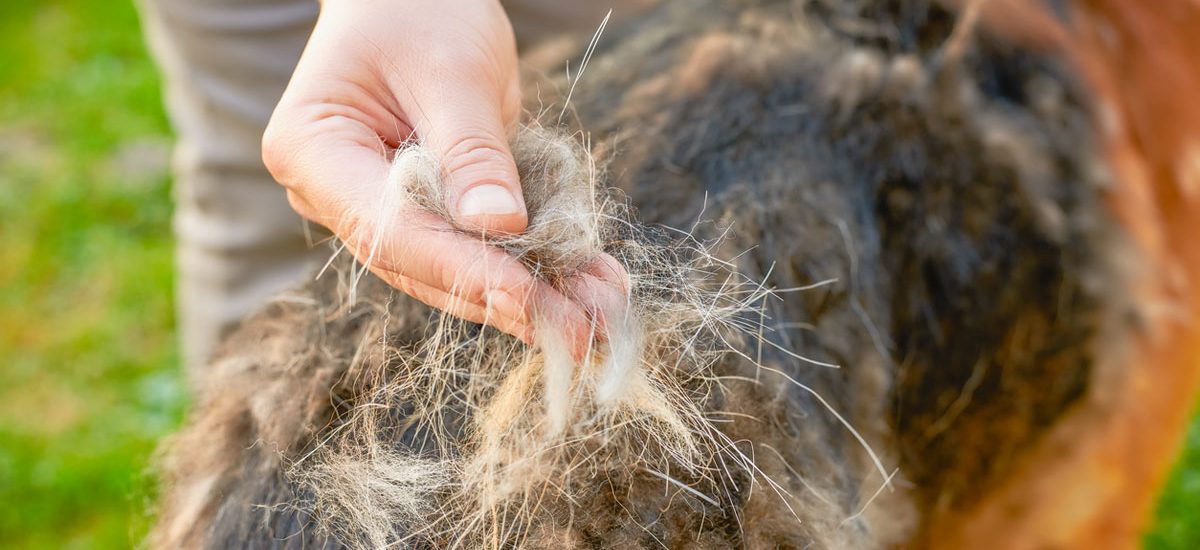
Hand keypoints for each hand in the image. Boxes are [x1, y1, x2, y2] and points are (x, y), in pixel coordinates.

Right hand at [262, 0, 621, 351]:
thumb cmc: (419, 9)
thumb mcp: (452, 69)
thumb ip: (472, 150)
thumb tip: (500, 228)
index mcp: (313, 151)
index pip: (389, 230)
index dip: (464, 270)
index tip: (529, 301)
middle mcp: (335, 194)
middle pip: (423, 265)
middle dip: (508, 300)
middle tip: (582, 334)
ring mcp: (377, 209)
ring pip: (455, 271)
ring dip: (532, 295)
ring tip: (600, 315)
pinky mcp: (425, 212)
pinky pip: (479, 249)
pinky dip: (536, 267)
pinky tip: (592, 286)